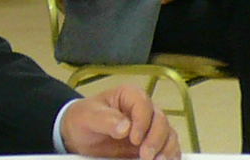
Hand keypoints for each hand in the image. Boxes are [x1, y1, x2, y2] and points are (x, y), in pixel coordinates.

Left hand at [59, 84, 179, 159]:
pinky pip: (168, 148)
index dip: (142, 122)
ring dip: (166, 150)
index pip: (143, 104)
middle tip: (145, 156)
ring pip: (168, 135)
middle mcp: (144, 109)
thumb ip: (106, 119)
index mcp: (130, 96)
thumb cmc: (84, 119)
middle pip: (160, 120)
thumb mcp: (89, 117)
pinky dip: (169, 156)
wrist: (80, 135)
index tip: (134, 139)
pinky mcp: (152, 144)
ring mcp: (150, 127)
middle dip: (156, 139)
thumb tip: (125, 127)